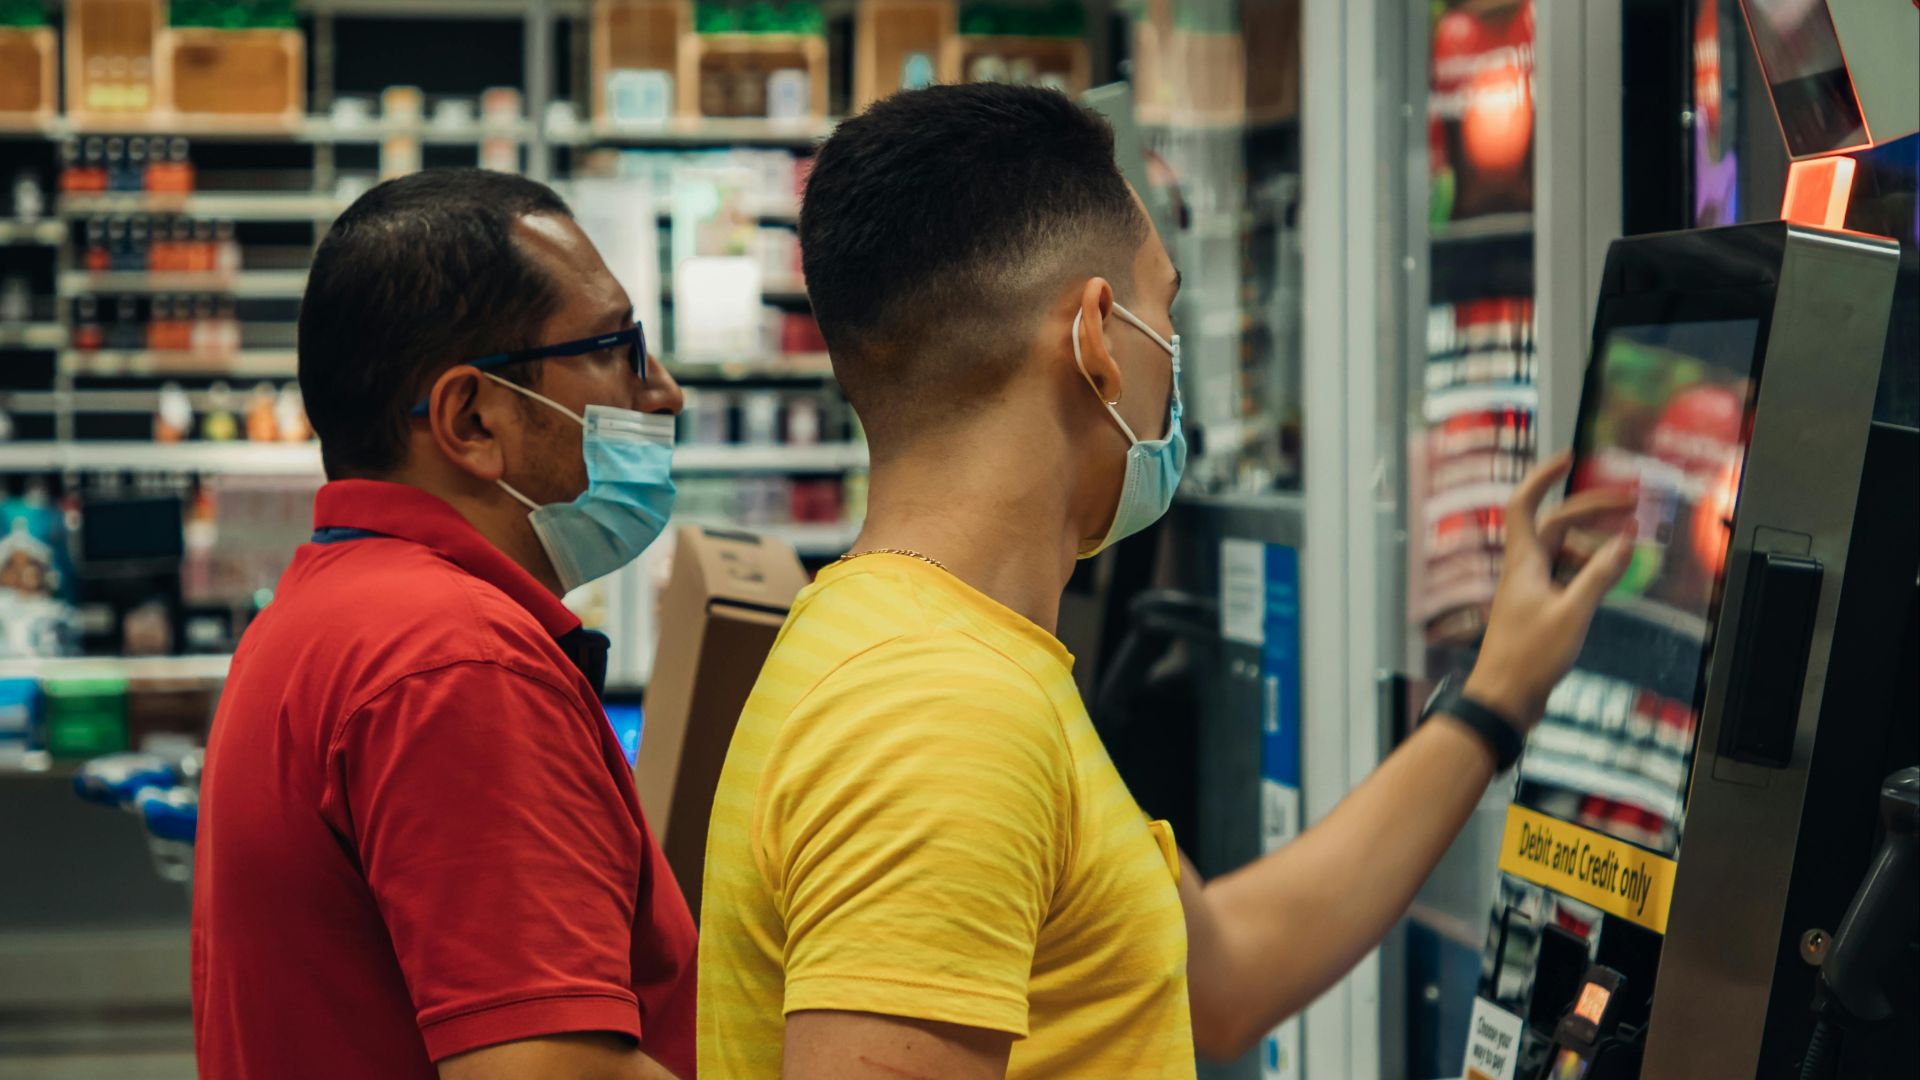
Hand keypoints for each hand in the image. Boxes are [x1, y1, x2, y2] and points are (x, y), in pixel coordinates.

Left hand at [1465, 451, 1635, 728]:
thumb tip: (1626, 540)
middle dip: (1592, 510)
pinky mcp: (1538, 610)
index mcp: (1523, 562)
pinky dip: (1589, 572)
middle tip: (1632, 504)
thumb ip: (1600, 575)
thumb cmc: (1529, 659)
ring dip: (1594, 544)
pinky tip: (1611, 579)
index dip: (1543, 477)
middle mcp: (1523, 570)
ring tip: (1629, 546)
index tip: (1569, 458)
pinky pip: (1566, 578)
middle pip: (1556, 525)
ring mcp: (1530, 590)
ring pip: (1563, 552)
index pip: (1526, 505)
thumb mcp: (1574, 613)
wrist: (1504, 699)